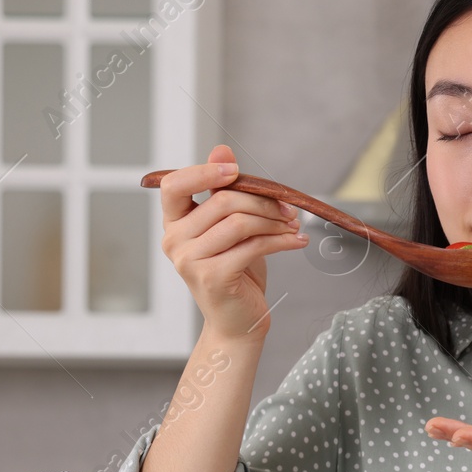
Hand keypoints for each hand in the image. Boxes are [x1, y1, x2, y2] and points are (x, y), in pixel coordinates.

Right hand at [158, 144, 307, 341]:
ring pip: (240, 222)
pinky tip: (297, 241)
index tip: (236, 170)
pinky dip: (281, 240)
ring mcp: (189, 261)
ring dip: (275, 221)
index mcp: (173, 223)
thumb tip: (222, 150)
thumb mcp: (230, 228)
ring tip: (294, 226)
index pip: (175, 185)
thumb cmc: (236, 273)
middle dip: (263, 201)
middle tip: (289, 210)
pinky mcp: (212, 277)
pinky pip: (253, 246)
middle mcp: (174, 240)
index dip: (204, 172)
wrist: (239, 322)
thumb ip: (222, 193)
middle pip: (222, 201)